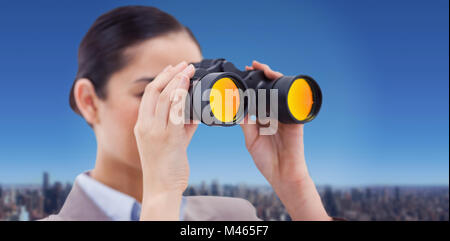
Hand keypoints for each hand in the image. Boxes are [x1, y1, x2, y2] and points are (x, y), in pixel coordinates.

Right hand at [134, 61, 196, 219]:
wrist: (161, 188)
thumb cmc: (166, 166)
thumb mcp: (170, 141)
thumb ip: (180, 125)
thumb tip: (194, 111)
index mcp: (142, 125)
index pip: (149, 95)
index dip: (161, 78)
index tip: (173, 68)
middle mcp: (146, 126)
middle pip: (154, 91)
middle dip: (170, 74)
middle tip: (185, 64)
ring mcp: (156, 132)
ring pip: (165, 98)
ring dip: (179, 81)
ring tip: (190, 70)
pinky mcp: (169, 139)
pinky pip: (176, 113)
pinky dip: (183, 97)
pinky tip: (191, 89)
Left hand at [242, 60, 330, 220]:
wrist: (282, 174)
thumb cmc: (267, 159)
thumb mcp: (251, 138)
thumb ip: (245, 123)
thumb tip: (235, 106)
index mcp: (264, 118)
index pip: (259, 96)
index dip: (252, 84)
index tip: (244, 73)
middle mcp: (275, 114)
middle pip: (270, 89)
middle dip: (262, 75)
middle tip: (252, 66)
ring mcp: (286, 115)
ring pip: (282, 91)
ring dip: (274, 77)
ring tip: (264, 69)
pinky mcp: (296, 120)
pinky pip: (294, 101)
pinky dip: (288, 89)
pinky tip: (279, 81)